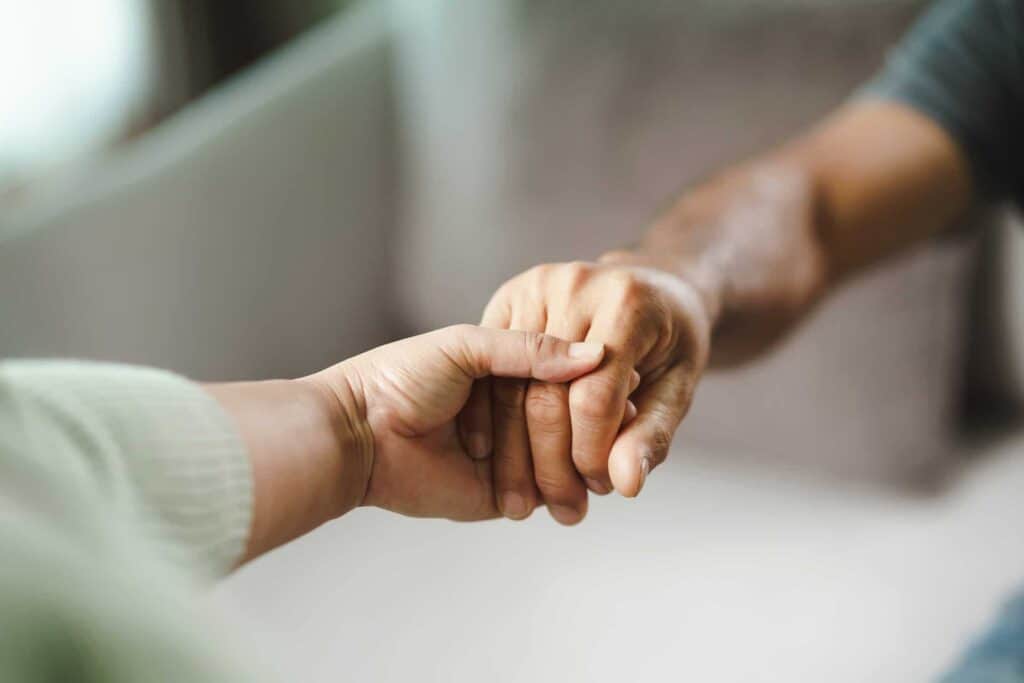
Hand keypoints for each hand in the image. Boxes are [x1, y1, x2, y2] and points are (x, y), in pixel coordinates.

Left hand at [310, 324, 604, 520]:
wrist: (358, 435)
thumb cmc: (401, 379)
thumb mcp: (466, 346)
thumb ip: (528, 348)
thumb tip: (595, 356)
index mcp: (506, 368)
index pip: (567, 374)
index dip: (598, 379)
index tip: (631, 380)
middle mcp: (514, 410)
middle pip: (574, 418)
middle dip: (599, 426)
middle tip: (628, 425)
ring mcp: (512, 453)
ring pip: (567, 458)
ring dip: (586, 462)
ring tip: (607, 460)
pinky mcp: (503, 493)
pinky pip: (547, 494)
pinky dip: (567, 493)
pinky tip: (586, 488)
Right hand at [460, 261, 712, 523]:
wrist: (650, 287)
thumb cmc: (670, 340)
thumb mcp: (677, 387)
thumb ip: (651, 434)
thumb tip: (625, 485)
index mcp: (626, 303)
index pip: (594, 396)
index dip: (592, 453)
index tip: (600, 489)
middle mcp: (573, 285)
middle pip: (545, 394)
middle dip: (551, 464)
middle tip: (564, 509)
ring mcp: (533, 287)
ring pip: (510, 387)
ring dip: (515, 454)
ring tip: (531, 502)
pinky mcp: (506, 297)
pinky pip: (491, 371)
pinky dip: (493, 423)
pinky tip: (501, 464)